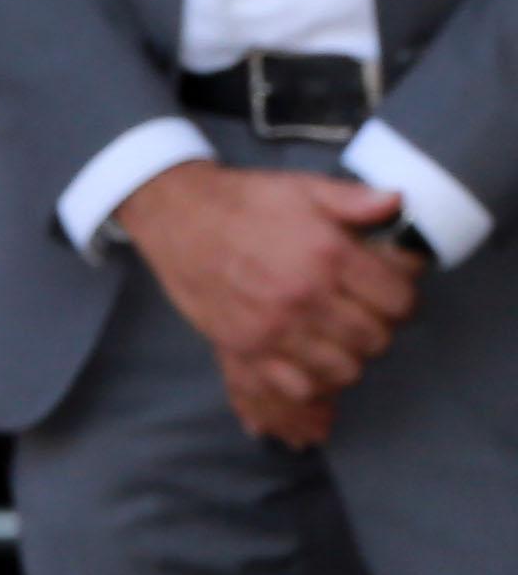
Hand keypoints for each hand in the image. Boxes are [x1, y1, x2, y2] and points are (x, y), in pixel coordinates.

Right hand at [114, 161, 420, 443]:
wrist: (175, 214)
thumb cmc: (244, 201)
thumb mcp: (303, 187)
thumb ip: (355, 199)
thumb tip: (398, 204)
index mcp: (328, 254)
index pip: (399, 301)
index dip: (400, 295)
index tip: (386, 288)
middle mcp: (305, 295)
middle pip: (376, 339)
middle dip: (375, 325)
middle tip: (358, 310)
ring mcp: (274, 326)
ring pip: (345, 370)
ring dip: (347, 355)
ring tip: (334, 333)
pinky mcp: (246, 346)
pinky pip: (299, 386)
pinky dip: (312, 379)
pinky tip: (309, 356)